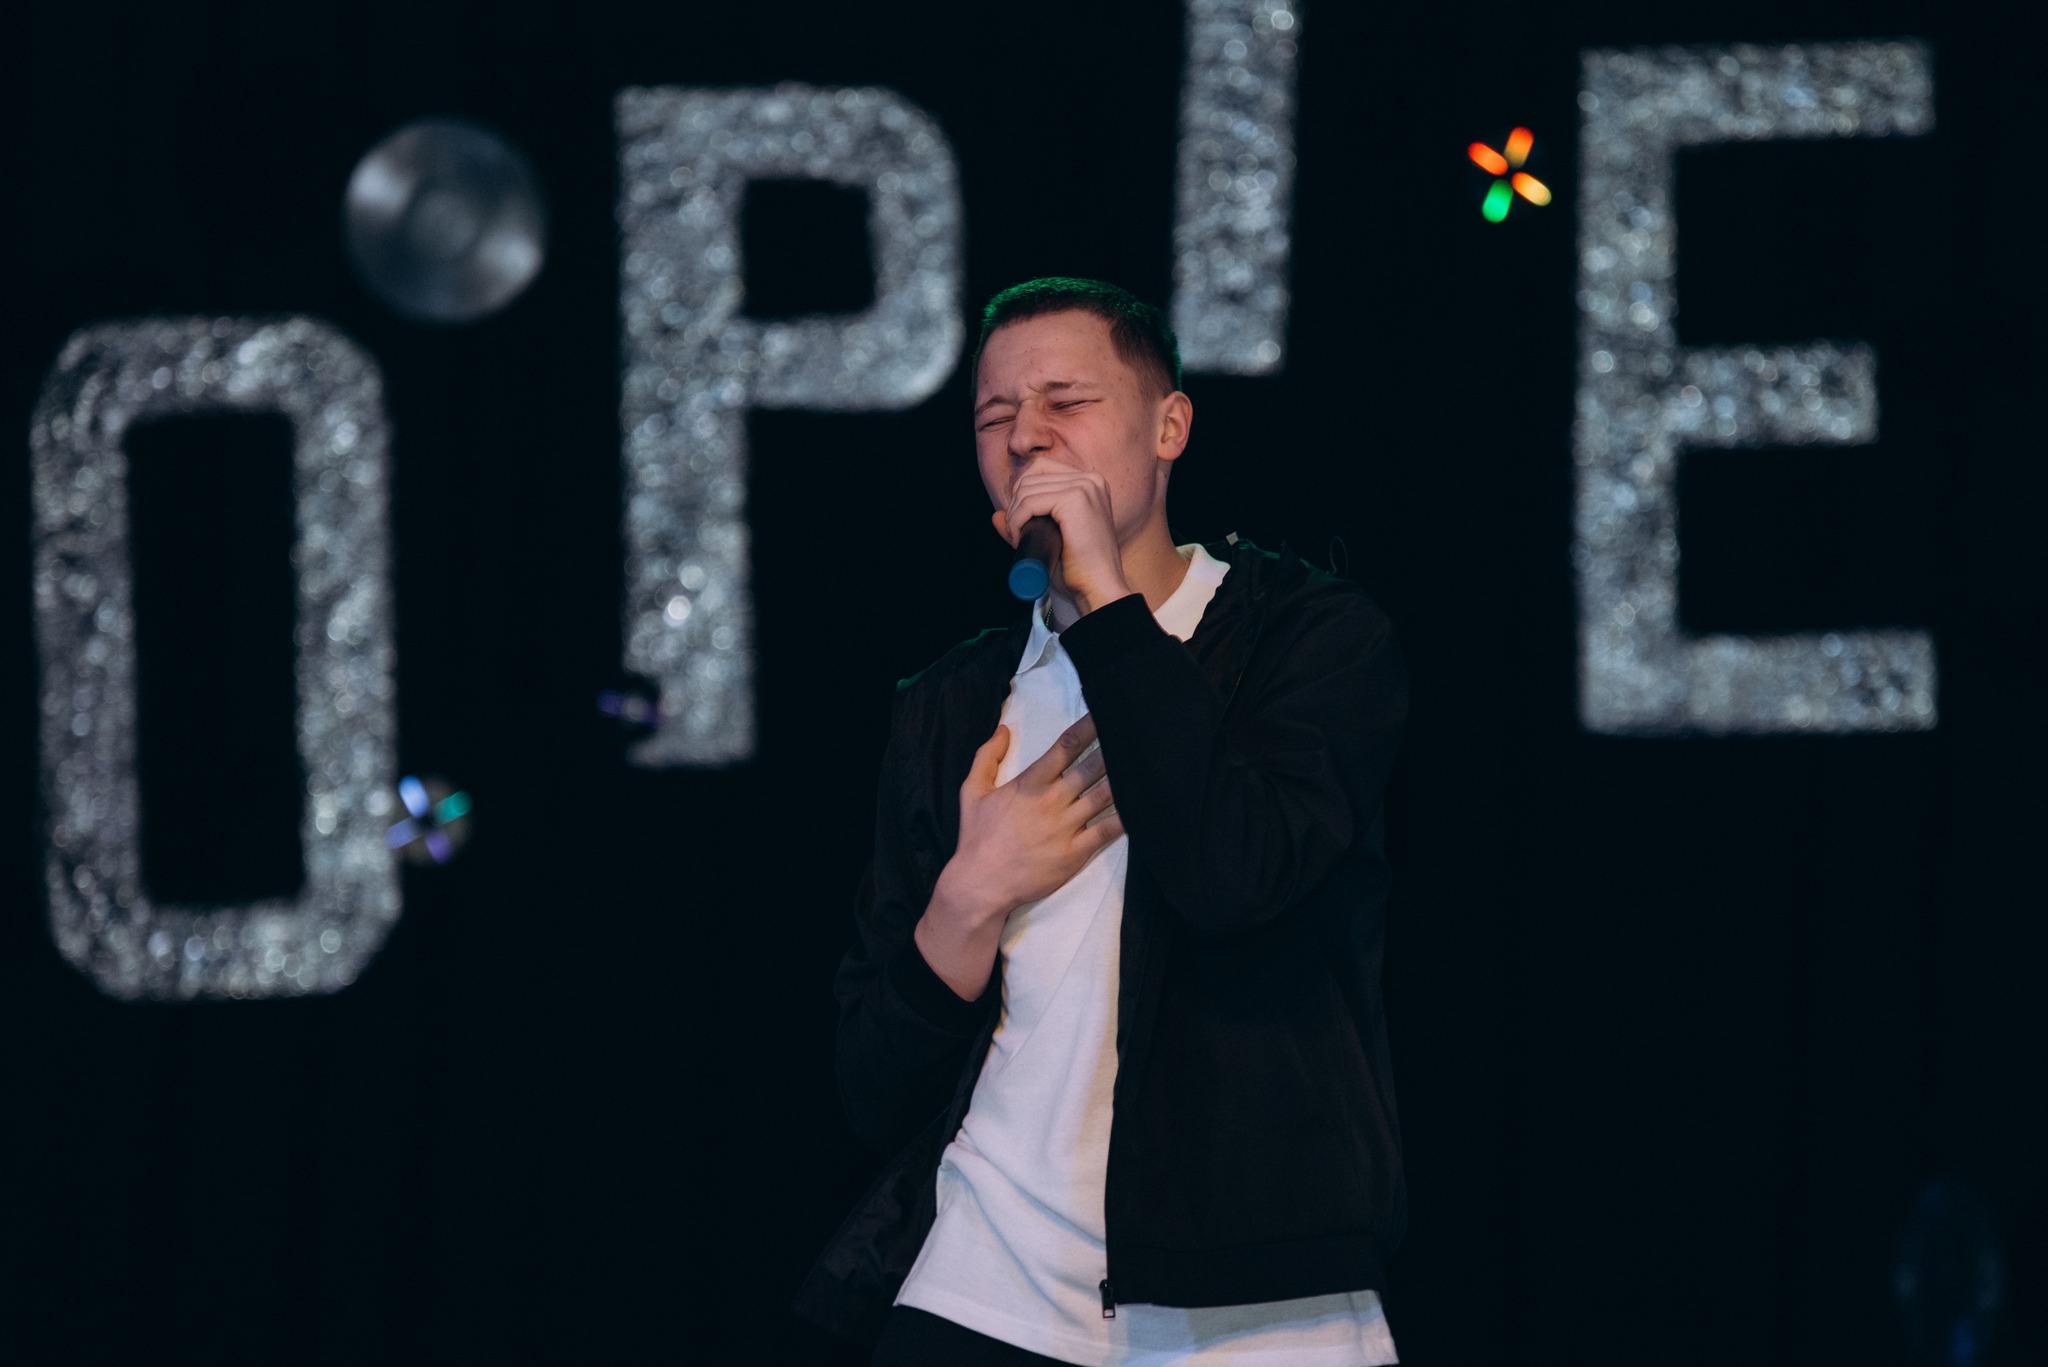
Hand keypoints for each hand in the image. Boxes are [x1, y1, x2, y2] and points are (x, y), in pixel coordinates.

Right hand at [914, 715, 1124, 998]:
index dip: (1088, 728)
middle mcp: (1052, 800)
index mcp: (1030, 783)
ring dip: (1124, 778)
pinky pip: (1108, 830)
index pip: (1065, 747)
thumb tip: (1003, 728)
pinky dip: (1127, 816)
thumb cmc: (976, 837)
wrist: (980, 884)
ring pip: (1104, 795)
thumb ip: (986, 757)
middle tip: (1135, 734)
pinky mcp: (1076, 852)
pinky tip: (1145, 804)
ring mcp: (1066, 827)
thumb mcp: (972, 792)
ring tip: (1147, 763)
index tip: (1106, 714)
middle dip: (1114, 750)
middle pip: (1092, 767)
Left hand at [991, 461, 1132, 614]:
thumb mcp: (1052, 539)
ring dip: (1014, 515)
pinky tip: (1019, 538)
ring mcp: (1085, 487)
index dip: (1022, 492)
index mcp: (1091, 483)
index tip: (1019, 521)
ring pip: (1027, 489)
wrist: (1099, 588)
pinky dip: (1016, 521)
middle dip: (1015, 503)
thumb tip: (995, 516)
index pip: (1042, 468)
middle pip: (1032, 475)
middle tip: (1017, 533)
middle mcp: (1091, 479)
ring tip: (1018, 539)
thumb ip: (1026, 524)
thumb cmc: (1079, 569)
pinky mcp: (1075, 499)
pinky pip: (1029, 503)